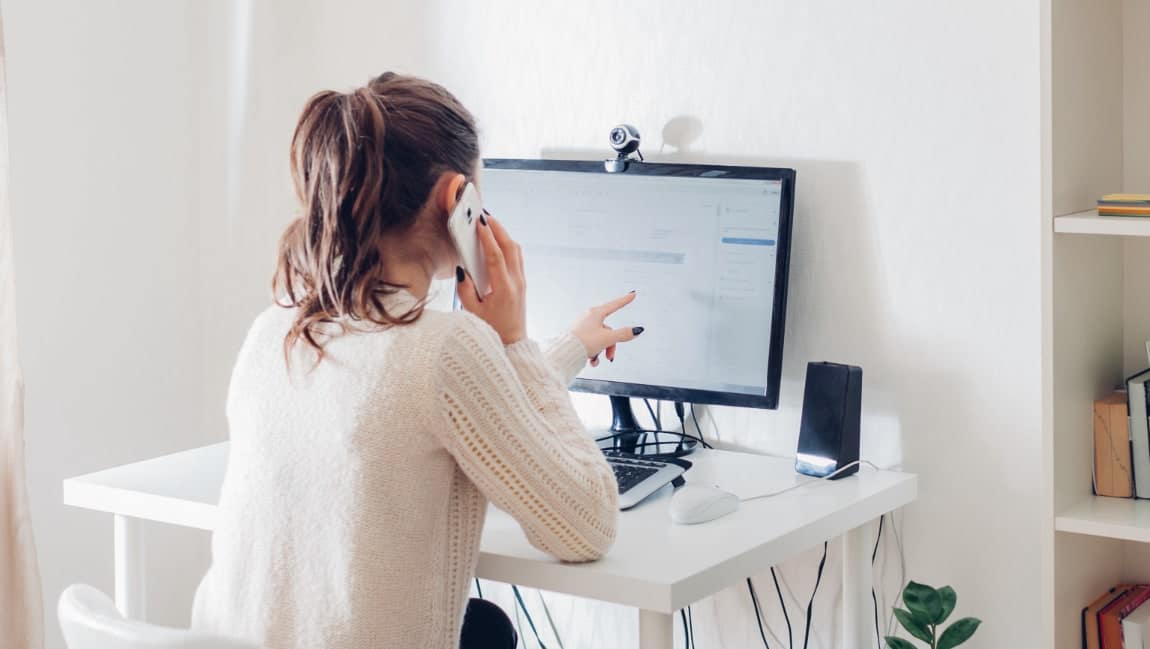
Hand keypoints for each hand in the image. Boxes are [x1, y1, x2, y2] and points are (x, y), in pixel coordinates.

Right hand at [456, 212, 526, 344]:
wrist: (512, 344)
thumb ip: (465, 290)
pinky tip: (498, 242)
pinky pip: (517, 258)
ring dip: (504, 235)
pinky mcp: (521, 283)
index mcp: (504, 289)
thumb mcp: (472, 312)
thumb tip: (461, 270)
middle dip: (499, 229)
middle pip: (510, 247)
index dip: (487, 237)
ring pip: (516, 251)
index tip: (480, 223)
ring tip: (491, 225)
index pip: (496, 256)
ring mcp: (521, 282)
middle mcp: (516, 283)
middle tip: (485, 216)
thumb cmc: (491, 330)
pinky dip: (508, 246)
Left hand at [570, 292, 643, 366]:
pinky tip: (591, 360)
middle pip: (608, 330)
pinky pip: (591, 344)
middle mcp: (588, 318)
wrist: (565, 353)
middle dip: (611, 345)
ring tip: (596, 359)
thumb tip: (636, 330)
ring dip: (602, 351)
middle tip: (610, 355)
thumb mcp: (608, 338)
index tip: (632, 294)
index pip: (615, 304)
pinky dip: (593, 353)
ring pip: (600, 339)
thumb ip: (623, 334)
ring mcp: (583, 327)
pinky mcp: (578, 337)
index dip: (625, 300)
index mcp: (595, 313)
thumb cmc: (582, 342)